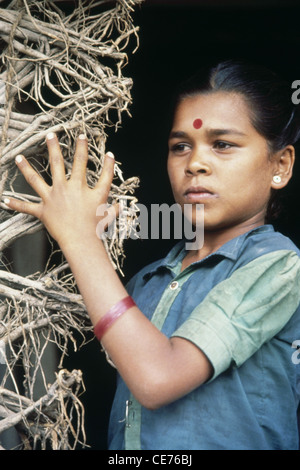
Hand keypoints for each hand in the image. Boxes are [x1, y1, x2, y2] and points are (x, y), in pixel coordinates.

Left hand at [4, 132, 116, 247]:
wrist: (81, 240)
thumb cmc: (96, 227)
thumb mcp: (108, 213)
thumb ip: (113, 207)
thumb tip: (120, 205)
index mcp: (82, 187)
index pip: (86, 164)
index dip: (85, 149)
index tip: (83, 136)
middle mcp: (66, 188)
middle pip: (58, 163)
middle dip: (54, 147)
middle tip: (50, 134)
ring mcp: (52, 198)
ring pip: (36, 179)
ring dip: (26, 167)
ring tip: (18, 157)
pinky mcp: (43, 212)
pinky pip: (27, 207)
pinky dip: (16, 204)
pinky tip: (4, 199)